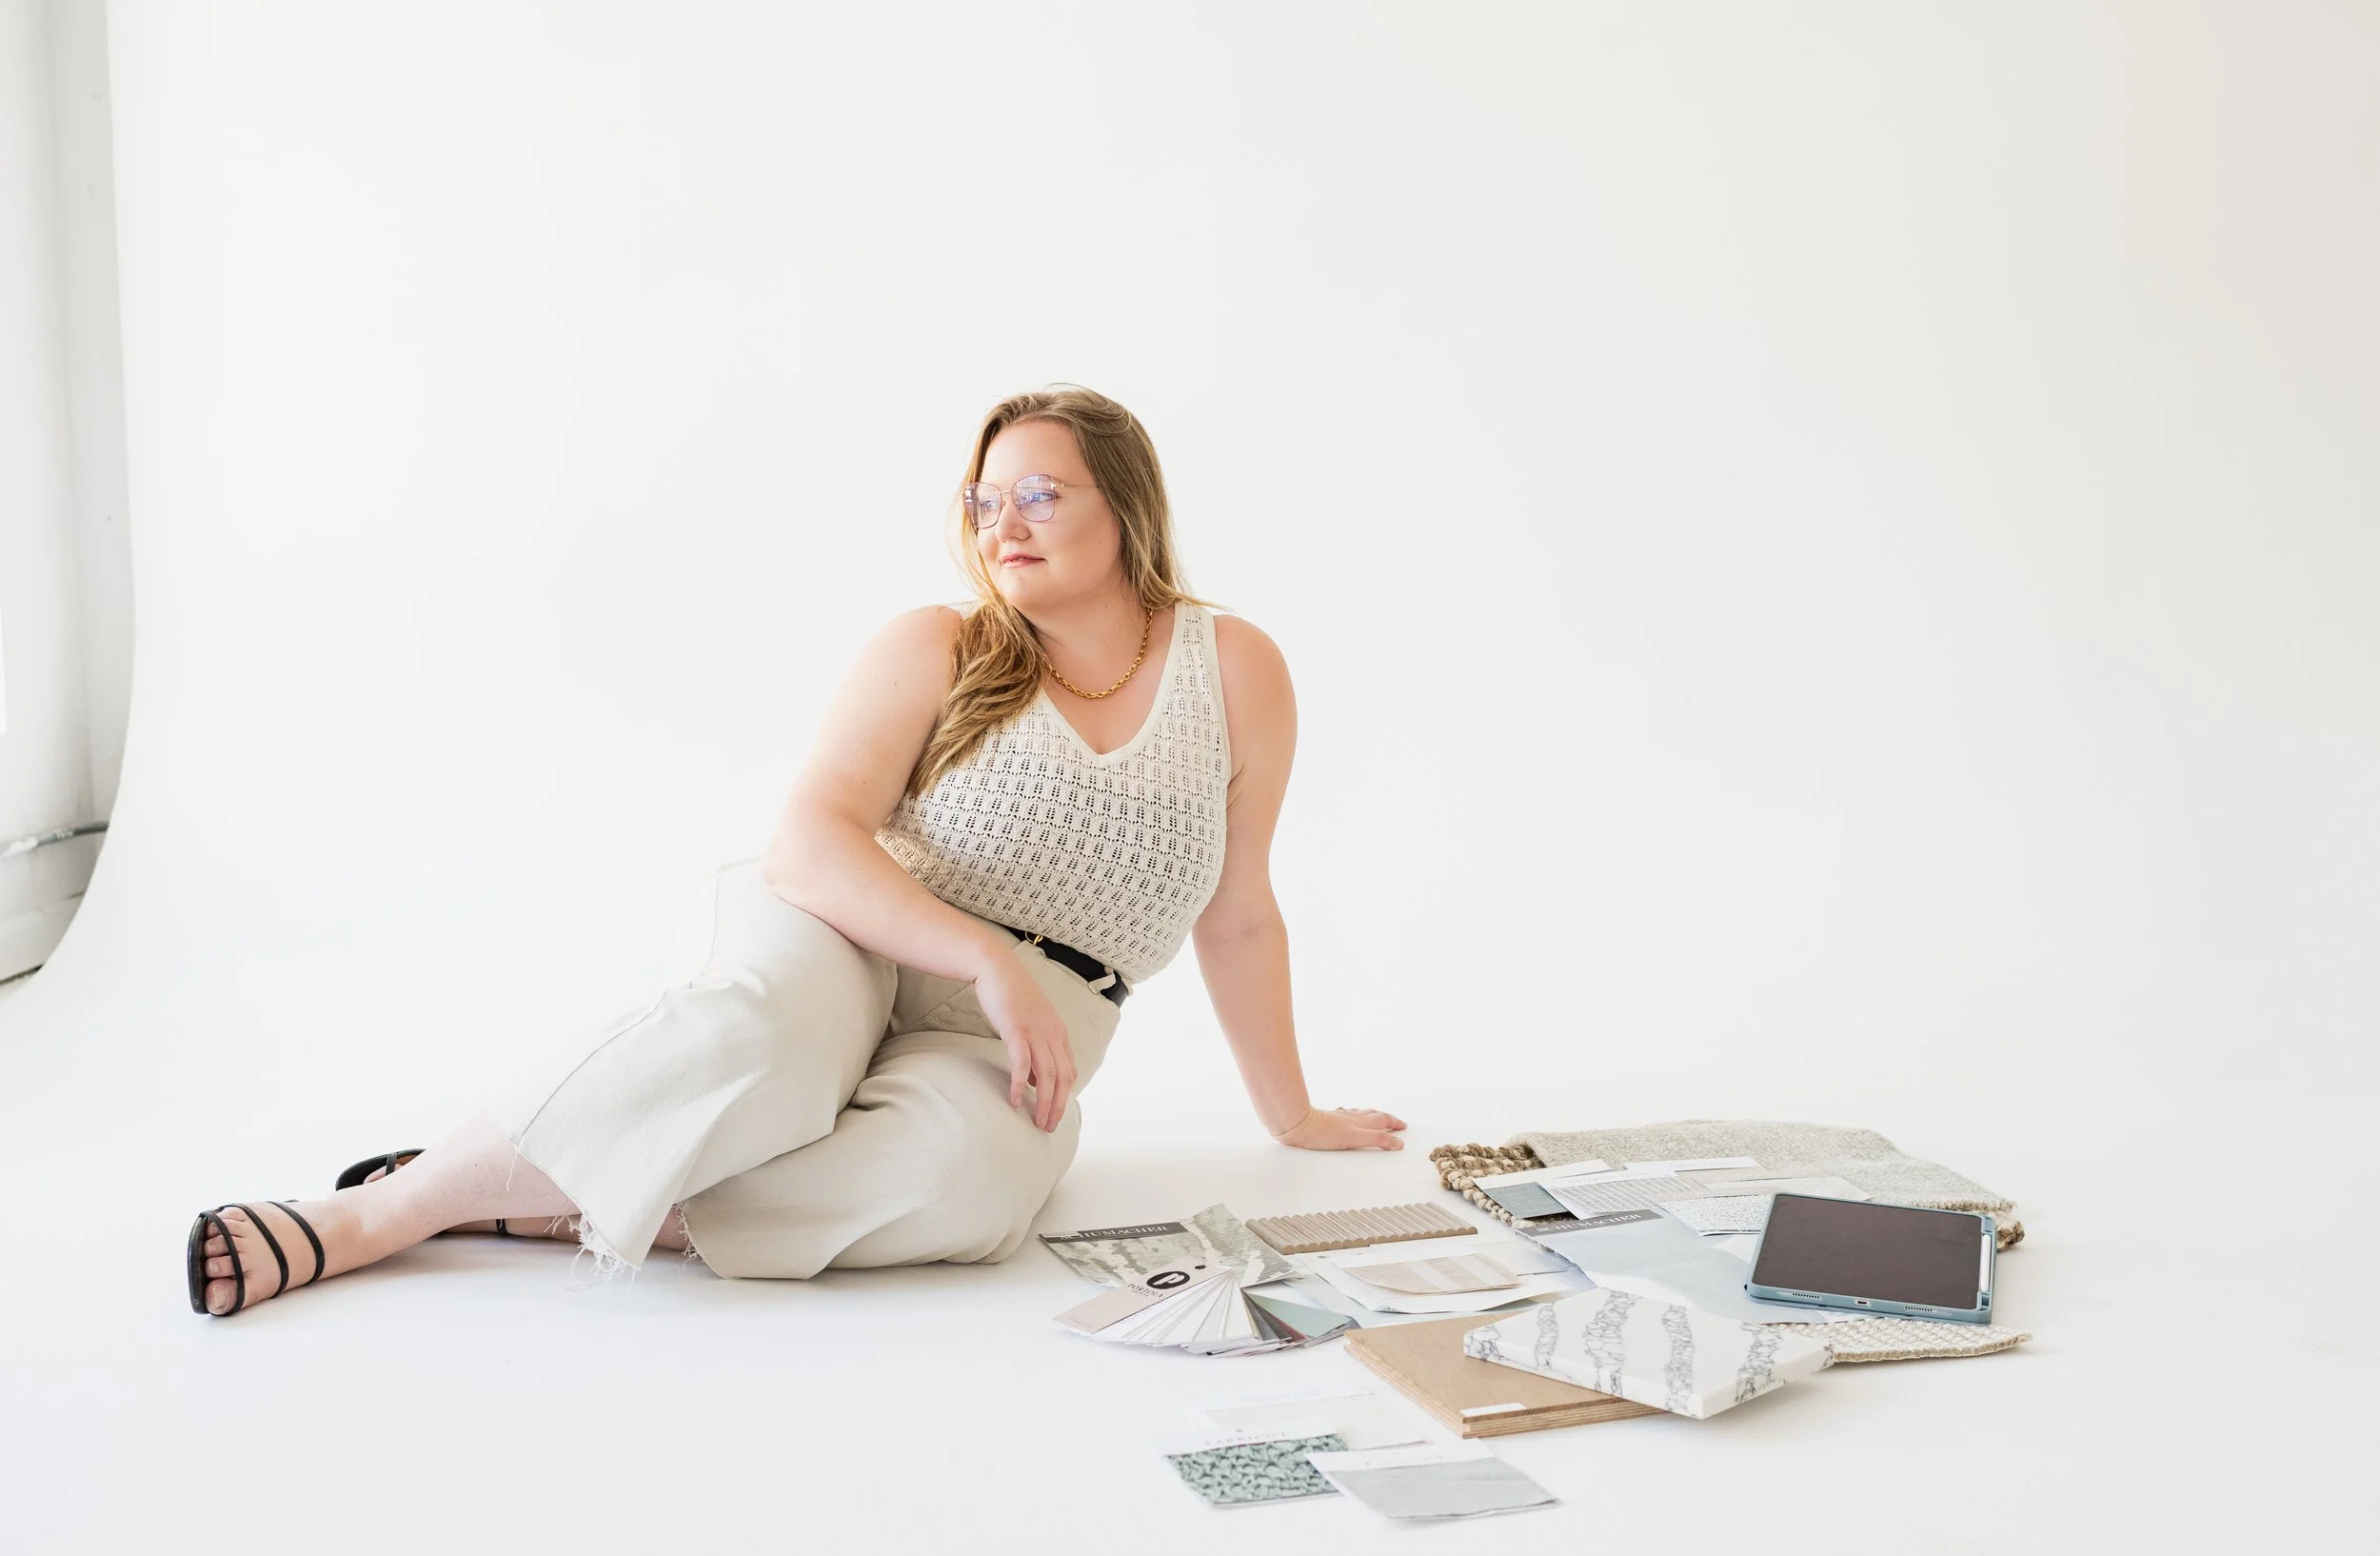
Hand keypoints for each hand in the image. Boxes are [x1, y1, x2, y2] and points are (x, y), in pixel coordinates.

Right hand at [970, 954, 1077, 1132]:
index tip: (1055, 1112)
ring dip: (1044, 1102)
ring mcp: (1036, 1031)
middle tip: (1048, 1127)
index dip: (1064, 1095)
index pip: (1069, 1070)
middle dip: (1058, 1106)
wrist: (996, 968)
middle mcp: (1053, 1033)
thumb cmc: (1010, 996)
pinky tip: (1014, 1099)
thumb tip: (1033, 1080)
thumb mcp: (1029, 1024)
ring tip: (1038, 1121)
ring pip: (1048, 1075)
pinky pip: (1022, 1063)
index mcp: (1058, 1032)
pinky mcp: (1017, 1030)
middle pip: (1063, 1078)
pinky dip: (1019, 1084)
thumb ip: (1036, 1049)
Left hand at [1272, 1105, 1407, 1151]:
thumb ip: (1377, 1140)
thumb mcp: (1355, 1139)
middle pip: (1373, 1115)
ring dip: (1370, 1115)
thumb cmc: (1323, 1133)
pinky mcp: (1326, 1118)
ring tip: (1375, 1116)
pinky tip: (1345, 1115)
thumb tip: (1397, 1143)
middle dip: (1386, 1119)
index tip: (1403, 1127)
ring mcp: (1339, 1117)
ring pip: (1359, 1114)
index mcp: (1360, 1122)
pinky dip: (1350, 1115)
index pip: (1382, 1122)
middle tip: (1395, 1122)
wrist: (1298, 1125)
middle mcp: (1351, 1117)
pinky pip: (1343, 1115)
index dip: (1394, 1124)